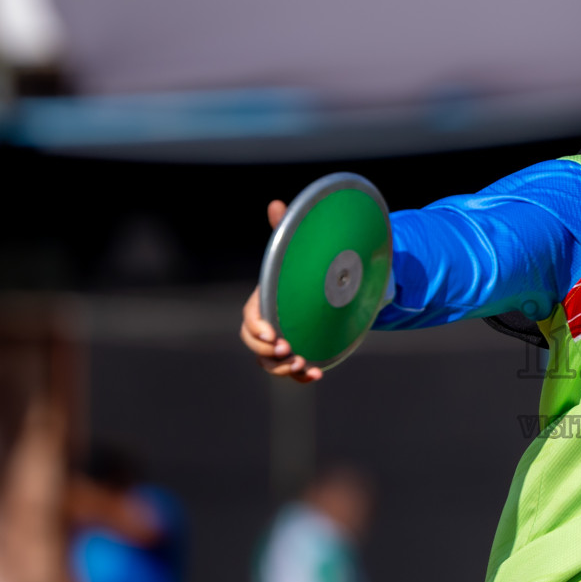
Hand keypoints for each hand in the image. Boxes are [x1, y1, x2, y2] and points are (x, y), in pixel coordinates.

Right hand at [239, 200, 322, 382]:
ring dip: (282, 368)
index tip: (271, 333)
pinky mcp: (299, 354)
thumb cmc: (305, 268)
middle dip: (267, 351)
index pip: (249, 318)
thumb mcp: (295, 250)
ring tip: (303, 364)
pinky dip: (301, 377)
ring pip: (270, 363)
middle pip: (254, 345)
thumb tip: (276, 203)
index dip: (256, 327)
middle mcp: (268, 324)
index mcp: (262, 300)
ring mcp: (282, 342)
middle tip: (288, 350)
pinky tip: (316, 375)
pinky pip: (292, 372)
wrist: (331, 286)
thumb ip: (285, 231)